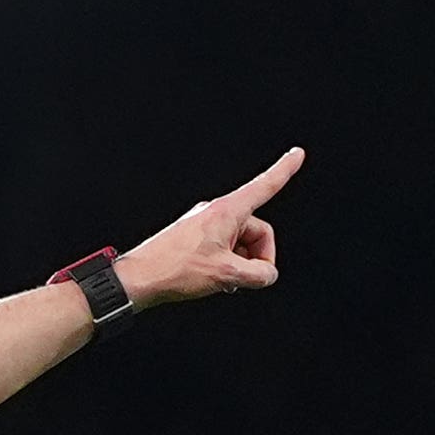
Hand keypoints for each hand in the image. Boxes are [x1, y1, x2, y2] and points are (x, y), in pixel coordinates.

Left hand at [114, 147, 302, 308]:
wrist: (137, 279)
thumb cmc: (174, 270)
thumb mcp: (226, 275)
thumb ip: (258, 274)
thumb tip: (267, 274)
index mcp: (227, 211)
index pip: (264, 186)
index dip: (284, 170)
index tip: (297, 153)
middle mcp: (216, 212)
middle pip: (256, 230)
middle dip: (257, 256)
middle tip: (245, 279)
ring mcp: (204, 224)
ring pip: (240, 242)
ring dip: (240, 263)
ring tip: (223, 281)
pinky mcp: (194, 237)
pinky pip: (223, 247)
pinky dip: (226, 263)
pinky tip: (216, 280)